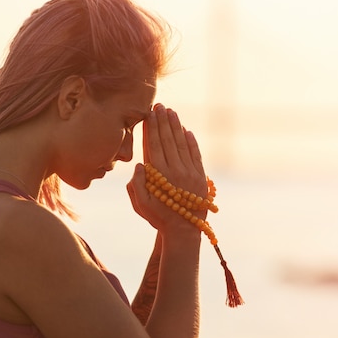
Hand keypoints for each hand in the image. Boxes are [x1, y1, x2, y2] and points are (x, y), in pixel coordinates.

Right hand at [127, 103, 206, 231]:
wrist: (184, 232)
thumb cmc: (158, 218)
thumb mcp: (141, 204)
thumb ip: (136, 185)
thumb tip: (139, 165)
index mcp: (159, 176)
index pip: (153, 145)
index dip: (152, 128)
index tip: (149, 114)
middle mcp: (175, 170)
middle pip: (167, 140)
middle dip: (163, 121)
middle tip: (160, 106)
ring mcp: (189, 172)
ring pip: (181, 143)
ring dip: (176, 126)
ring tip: (171, 112)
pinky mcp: (200, 176)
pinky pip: (195, 154)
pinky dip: (191, 141)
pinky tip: (186, 130)